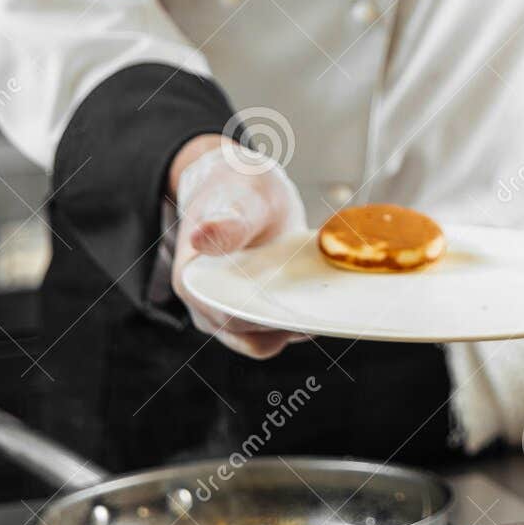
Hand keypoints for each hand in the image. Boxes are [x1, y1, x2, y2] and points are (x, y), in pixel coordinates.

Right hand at [168, 136, 308, 358]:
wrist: (241, 186)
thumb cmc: (236, 188)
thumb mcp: (238, 197)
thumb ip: (226, 222)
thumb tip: (201, 238)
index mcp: (194, 283)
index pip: (234, 321)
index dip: (272, 321)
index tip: (309, 310)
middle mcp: (208, 306)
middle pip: (255, 338)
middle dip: (293, 325)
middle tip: (330, 303)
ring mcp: (231, 312)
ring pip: (270, 338)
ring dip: (300, 323)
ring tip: (328, 298)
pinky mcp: (256, 309)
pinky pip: (280, 327)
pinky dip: (302, 317)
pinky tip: (324, 296)